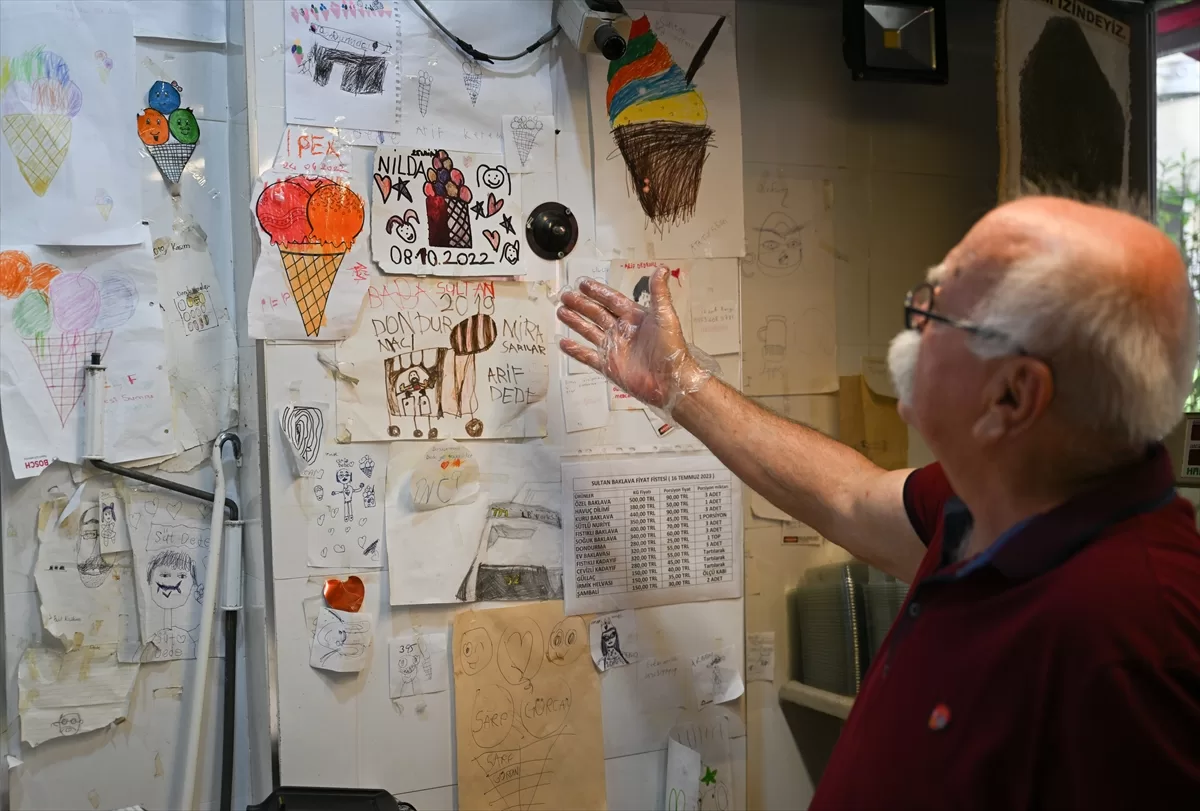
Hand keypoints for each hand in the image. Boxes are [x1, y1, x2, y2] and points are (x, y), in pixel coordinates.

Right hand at [557, 267, 709, 411]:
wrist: (671, 383)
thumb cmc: (672, 350)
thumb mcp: (666, 317)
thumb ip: (659, 293)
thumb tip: (662, 269)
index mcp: (635, 318)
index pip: (612, 300)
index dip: (597, 292)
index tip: (583, 284)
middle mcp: (622, 331)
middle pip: (597, 314)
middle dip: (581, 304)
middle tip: (566, 296)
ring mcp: (614, 349)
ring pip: (590, 331)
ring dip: (575, 321)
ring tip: (561, 312)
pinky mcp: (609, 366)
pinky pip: (588, 356)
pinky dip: (575, 350)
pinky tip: (563, 342)